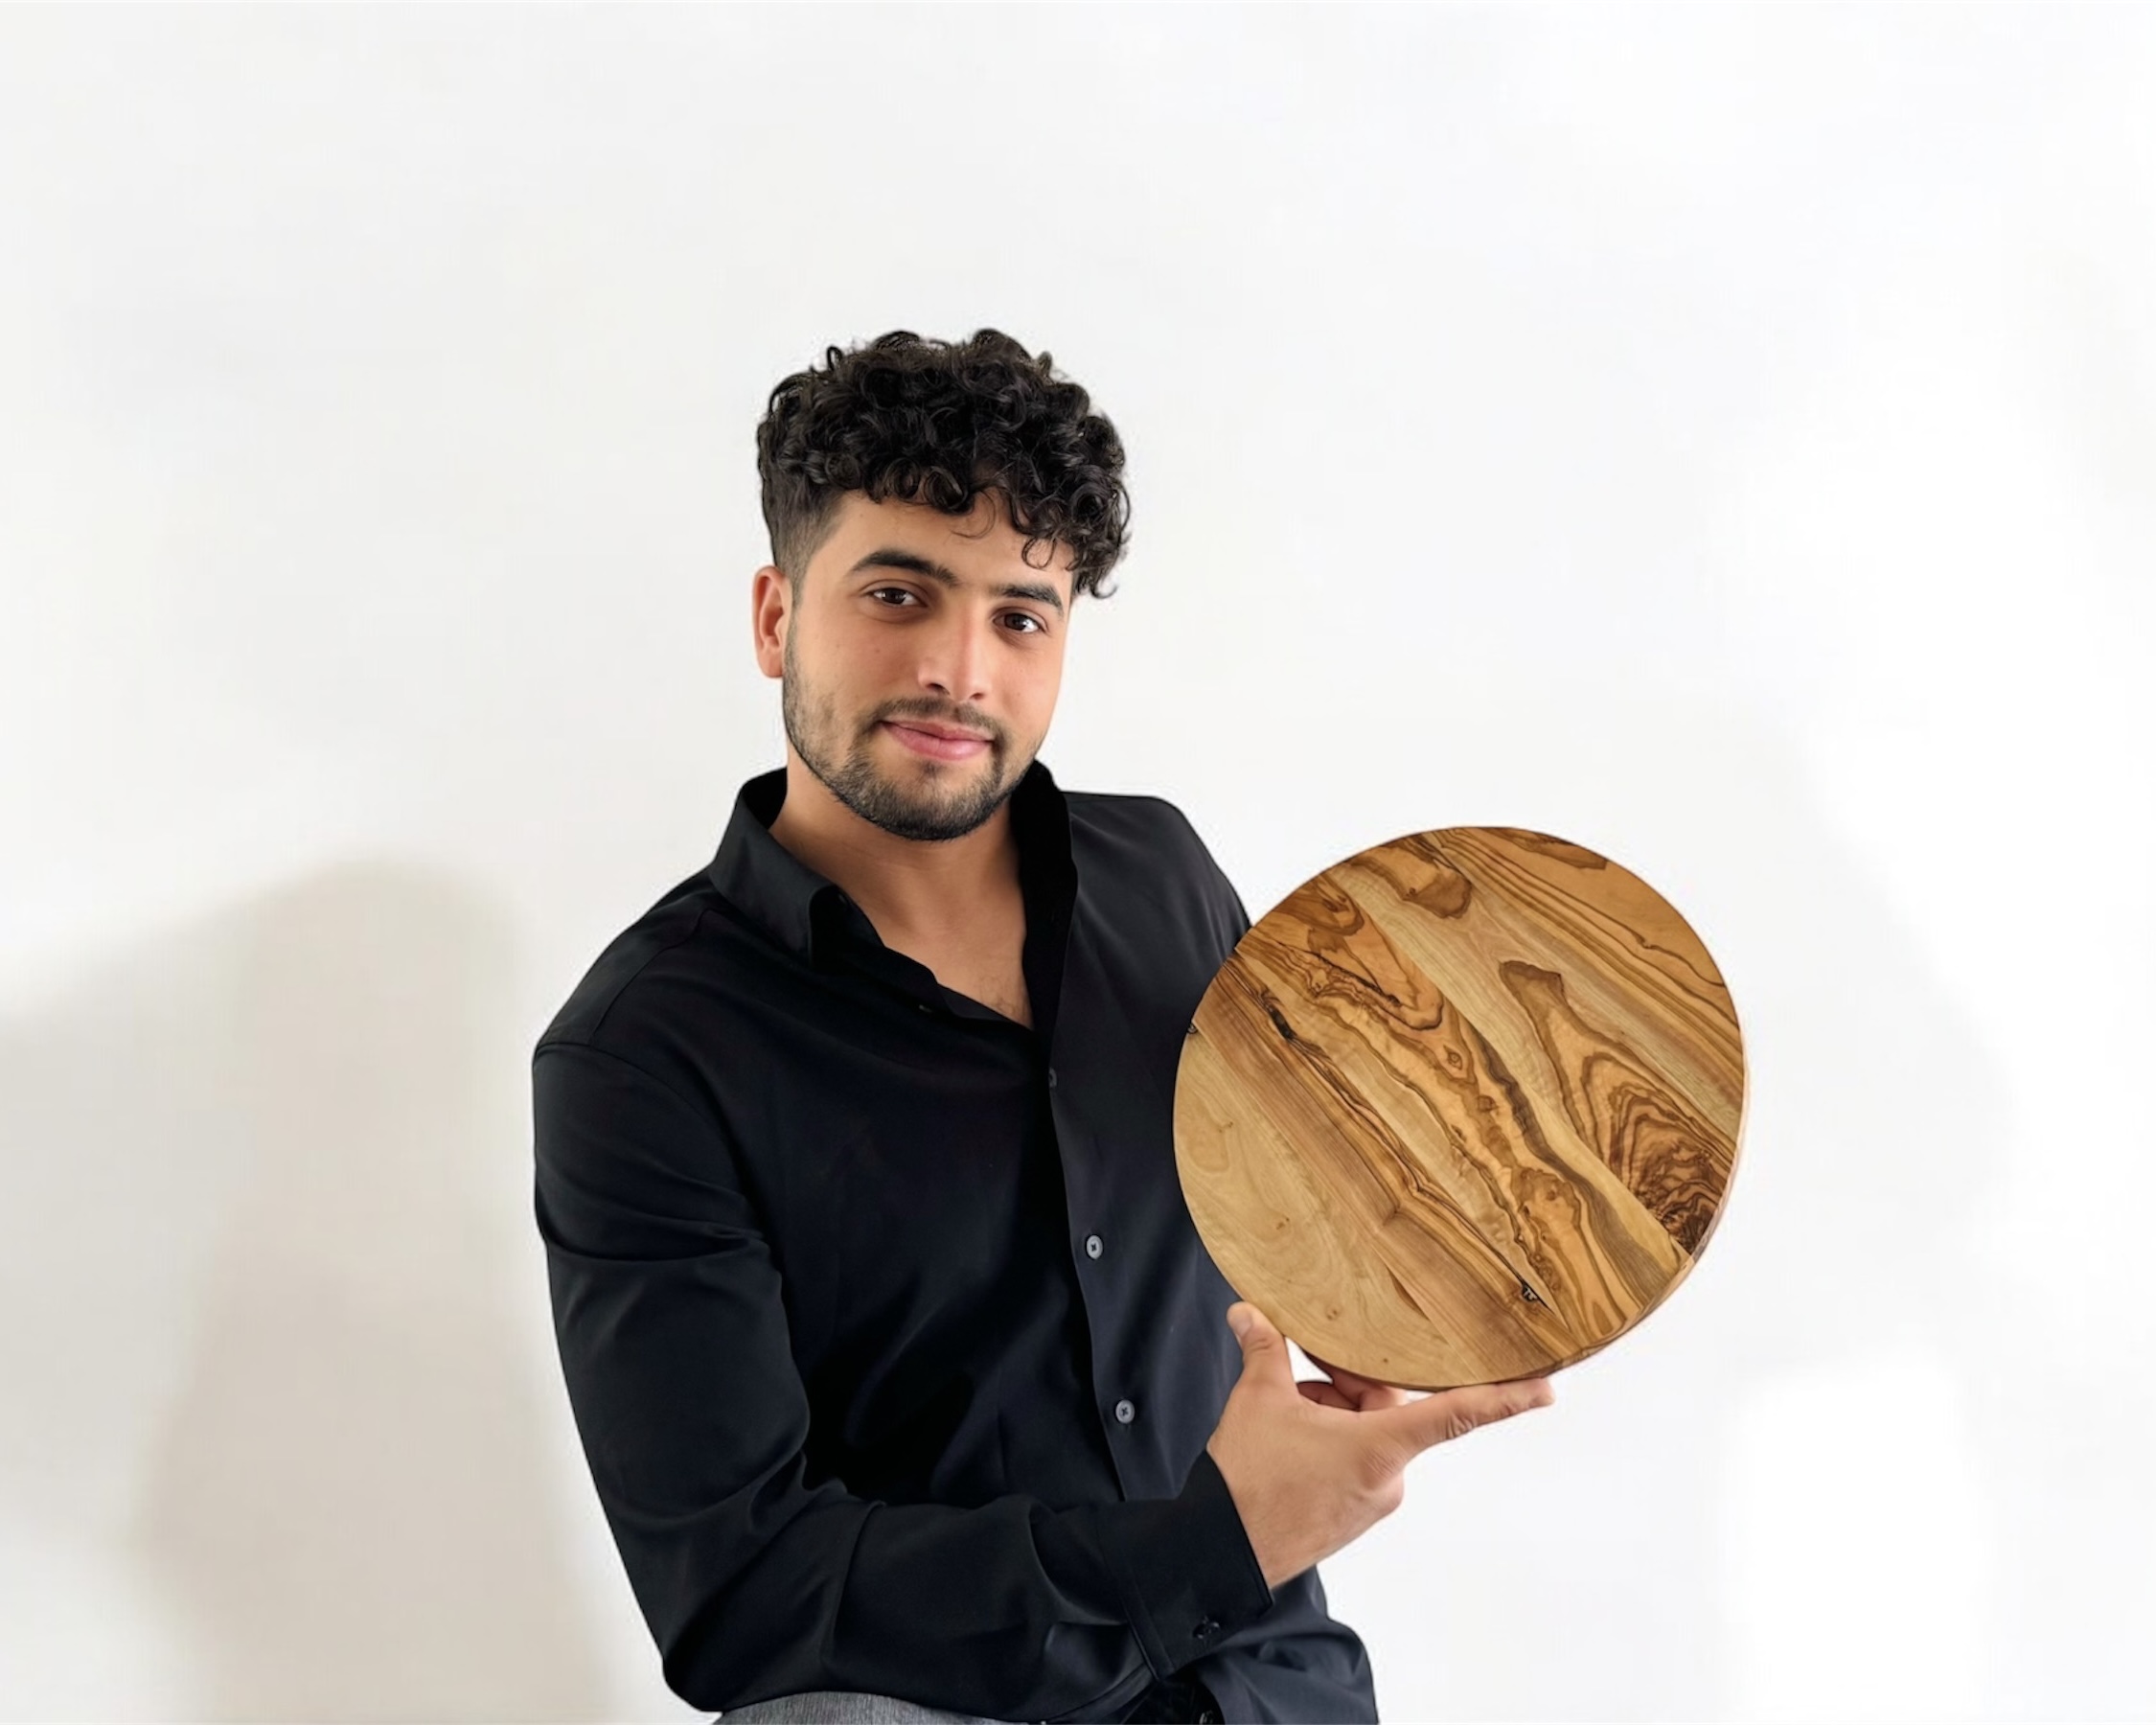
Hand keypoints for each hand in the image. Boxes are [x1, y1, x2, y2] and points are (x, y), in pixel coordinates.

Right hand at [1205, 1300, 1554, 1592]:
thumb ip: (1264, 1350)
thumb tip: (1249, 1314)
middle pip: (1387, 1407)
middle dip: (1344, 1381)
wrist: (1220, 1553)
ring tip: (1283, 1405)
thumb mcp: (1257, 1401)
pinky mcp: (1353, 1514)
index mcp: (1380, 1447)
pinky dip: (1327, 1436)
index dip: (1506, 1399)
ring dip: (1330, 1409)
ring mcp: (1372, 1500)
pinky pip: (1354, 1457)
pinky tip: (1287, 1431)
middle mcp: (1388, 1478)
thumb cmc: (1247, 1484)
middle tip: (1305, 1362)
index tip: (1549, 1390)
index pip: (1458, 1415)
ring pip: (1366, 1430)